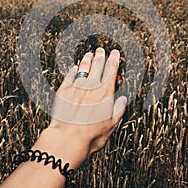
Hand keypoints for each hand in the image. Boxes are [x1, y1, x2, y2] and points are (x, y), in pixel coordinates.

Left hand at [33, 48, 126, 168]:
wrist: (68, 137)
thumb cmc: (91, 134)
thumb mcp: (111, 124)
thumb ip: (118, 109)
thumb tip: (123, 99)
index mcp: (105, 93)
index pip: (111, 70)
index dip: (114, 59)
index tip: (114, 53)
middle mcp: (91, 86)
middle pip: (97, 66)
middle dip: (100, 56)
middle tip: (101, 50)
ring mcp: (77, 87)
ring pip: (83, 68)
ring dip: (87, 60)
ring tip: (89, 54)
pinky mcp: (64, 91)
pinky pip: (69, 76)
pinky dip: (73, 70)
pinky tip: (73, 67)